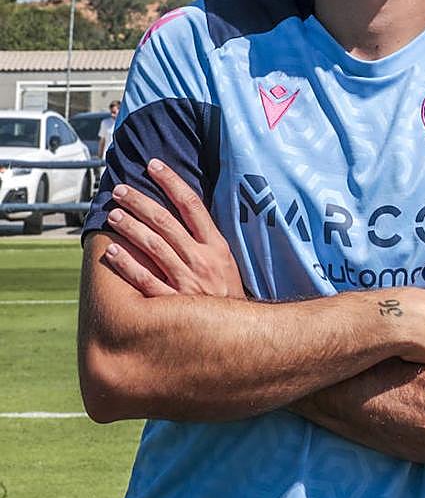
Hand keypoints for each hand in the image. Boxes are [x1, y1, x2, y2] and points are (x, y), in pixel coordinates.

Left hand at [101, 158, 244, 298]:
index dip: (171, 182)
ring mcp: (187, 281)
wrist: (239, 332)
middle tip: (120, 190)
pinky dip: (127, 266)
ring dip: (130, 228)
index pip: (192, 205)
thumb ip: (205, 241)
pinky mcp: (173, 302)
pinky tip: (112, 253)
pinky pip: (146, 280)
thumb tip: (182, 214)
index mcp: (217, 246)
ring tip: (113, 215)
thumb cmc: (227, 295)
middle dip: (141, 202)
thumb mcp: (226, 262)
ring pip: (154, 247)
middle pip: (167, 222)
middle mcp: (202, 259)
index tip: (153, 165)